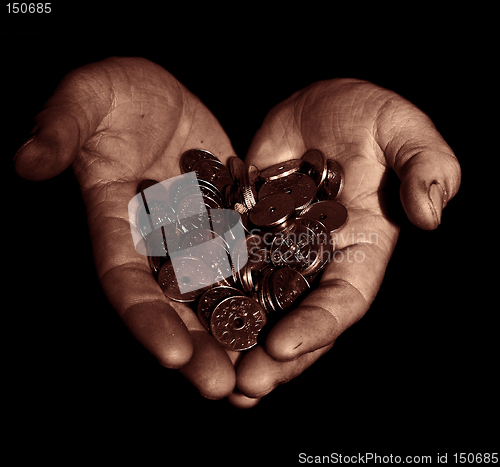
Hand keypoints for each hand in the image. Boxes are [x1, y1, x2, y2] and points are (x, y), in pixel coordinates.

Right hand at [14, 57, 239, 399]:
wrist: (158, 94)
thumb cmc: (115, 92)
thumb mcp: (87, 98)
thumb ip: (61, 128)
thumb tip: (27, 160)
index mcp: (117, 226)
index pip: (126, 282)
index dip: (146, 319)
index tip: (172, 354)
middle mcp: (156, 245)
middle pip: (174, 304)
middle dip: (197, 345)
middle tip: (223, 387)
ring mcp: (195, 238)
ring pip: (215, 295)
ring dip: (235, 333)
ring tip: (260, 372)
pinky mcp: (227, 225)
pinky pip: (247, 262)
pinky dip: (264, 291)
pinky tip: (288, 318)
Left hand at [232, 78, 460, 404]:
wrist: (319, 107)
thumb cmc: (371, 116)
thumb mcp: (405, 131)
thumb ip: (426, 167)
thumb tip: (430, 216)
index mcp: (361, 250)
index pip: (344, 300)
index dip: (318, 326)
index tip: (283, 347)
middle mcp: (317, 262)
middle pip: (297, 318)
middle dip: (274, 355)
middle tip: (244, 386)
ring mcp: (277, 252)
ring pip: (257, 304)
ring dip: (235, 338)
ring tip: (208, 370)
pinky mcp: (244, 233)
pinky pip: (225, 267)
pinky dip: (208, 292)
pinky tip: (184, 315)